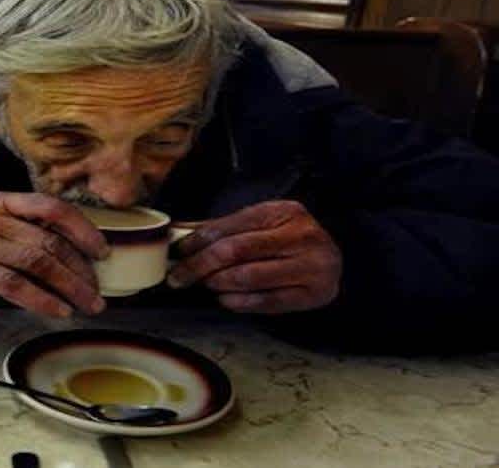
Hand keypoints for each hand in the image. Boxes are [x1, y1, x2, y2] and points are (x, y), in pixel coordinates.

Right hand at [0, 192, 109, 317]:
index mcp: (2, 202)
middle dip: (79, 269)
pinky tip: (57, 309)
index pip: (51, 207)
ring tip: (85, 304)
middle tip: (97, 292)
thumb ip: (25, 232)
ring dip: (67, 286)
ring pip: (34, 261)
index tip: (102, 252)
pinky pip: (11, 283)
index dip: (82, 229)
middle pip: (47, 240)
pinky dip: (39, 298)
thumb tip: (77, 255)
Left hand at [168, 200, 341, 313]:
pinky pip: (266, 302)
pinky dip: (238, 302)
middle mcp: (302, 236)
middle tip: (179, 277)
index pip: (231, 226)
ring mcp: (311, 266)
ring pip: (249, 277)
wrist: (334, 260)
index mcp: (284, 211)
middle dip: (200, 265)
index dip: (198, 240)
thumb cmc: (288, 240)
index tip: (178, 252)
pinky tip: (224, 298)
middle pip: (237, 251)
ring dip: (217, 283)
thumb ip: (224, 229)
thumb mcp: (262, 224)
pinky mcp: (314, 295)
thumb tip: (179, 237)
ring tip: (203, 284)